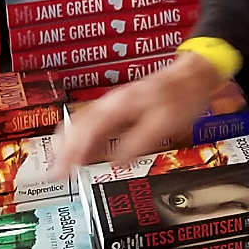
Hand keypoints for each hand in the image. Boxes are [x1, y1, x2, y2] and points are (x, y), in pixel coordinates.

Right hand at [53, 52, 229, 168]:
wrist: (193, 75)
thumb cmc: (181, 95)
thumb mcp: (164, 122)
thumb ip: (138, 142)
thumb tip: (118, 163)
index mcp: (118, 105)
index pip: (85, 131)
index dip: (71, 153)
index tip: (61, 171)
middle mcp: (111, 103)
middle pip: (76, 126)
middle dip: (63, 150)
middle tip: (55, 173)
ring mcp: (114, 104)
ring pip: (81, 124)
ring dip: (70, 144)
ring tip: (62, 165)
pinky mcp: (120, 107)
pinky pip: (93, 123)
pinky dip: (83, 138)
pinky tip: (85, 150)